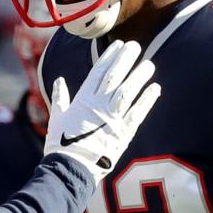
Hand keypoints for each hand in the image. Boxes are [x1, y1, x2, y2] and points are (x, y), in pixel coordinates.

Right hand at [44, 40, 159, 182]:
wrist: (70, 168)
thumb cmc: (60, 144)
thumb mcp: (57, 117)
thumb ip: (60, 97)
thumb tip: (59, 81)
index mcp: (82, 99)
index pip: (98, 72)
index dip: (109, 56)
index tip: (118, 44)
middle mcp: (98, 105)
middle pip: (115, 77)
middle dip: (126, 60)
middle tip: (136, 46)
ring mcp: (112, 118)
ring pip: (128, 91)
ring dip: (139, 76)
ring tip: (149, 64)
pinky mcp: (123, 133)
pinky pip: (137, 113)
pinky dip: (147, 100)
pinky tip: (155, 88)